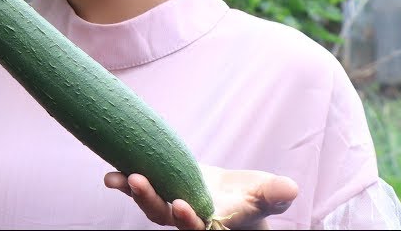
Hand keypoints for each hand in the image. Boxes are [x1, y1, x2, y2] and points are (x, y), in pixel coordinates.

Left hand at [105, 164, 298, 228]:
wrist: (235, 196)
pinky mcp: (162, 187)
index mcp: (212, 223)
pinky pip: (140, 188)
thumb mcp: (268, 195)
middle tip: (139, 182)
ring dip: (133, 191)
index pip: (196, 226)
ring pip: (149, 203)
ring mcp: (171, 203)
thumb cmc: (255, 199)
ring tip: (118, 177)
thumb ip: (275, 194)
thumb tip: (290, 189)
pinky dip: (124, 183)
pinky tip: (110, 175)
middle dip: (151, 200)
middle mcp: (187, 217)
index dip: (187, 219)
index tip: (181, 205)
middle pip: (164, 216)